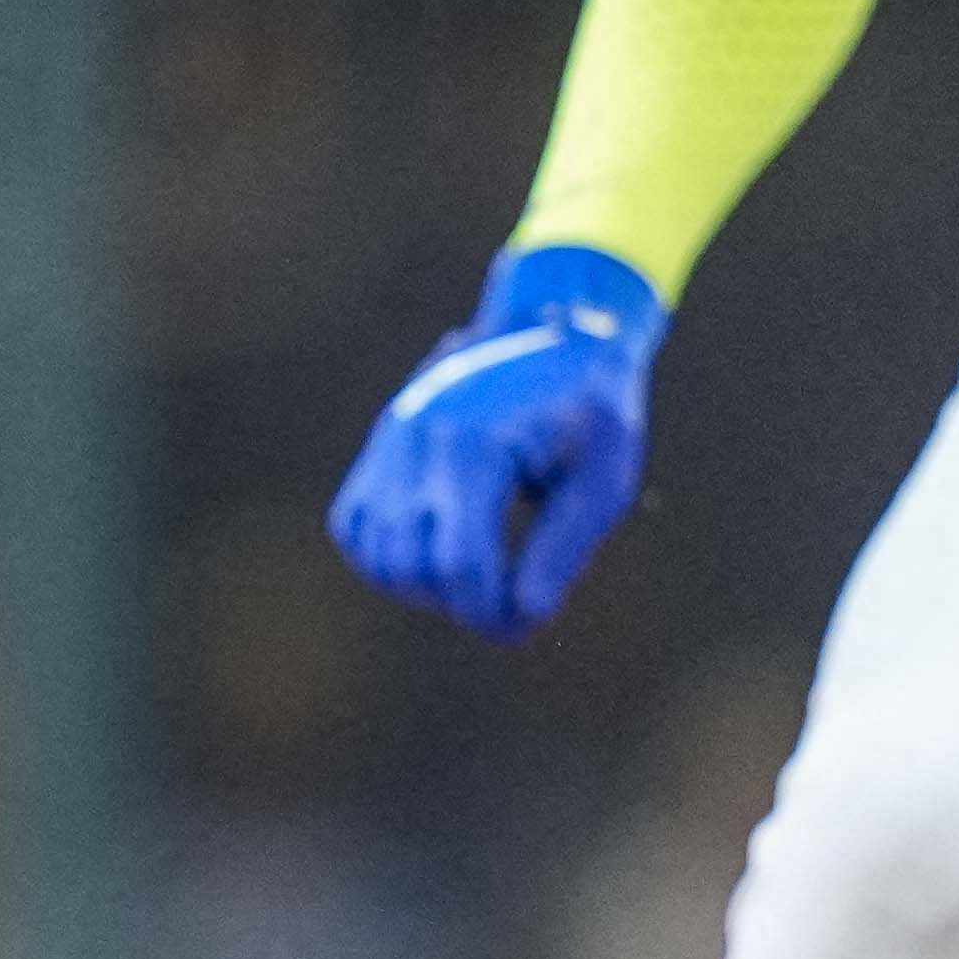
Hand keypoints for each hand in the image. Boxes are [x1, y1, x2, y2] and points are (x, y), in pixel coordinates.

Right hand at [326, 243, 668, 641]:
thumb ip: (564, 547)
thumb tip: (526, 615)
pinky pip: (354, 527)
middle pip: (414, 568)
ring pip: (377, 555)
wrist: (558, 333)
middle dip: (462, 607)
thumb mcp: (604, 478)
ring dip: (424, 589)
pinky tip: (435, 557)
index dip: (491, 613)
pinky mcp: (380, 446)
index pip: (461, 563)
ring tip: (478, 581)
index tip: (527, 625)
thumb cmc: (593, 410)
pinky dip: (385, 559)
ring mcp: (392, 440)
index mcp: (477, 445)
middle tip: (510, 610)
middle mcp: (419, 440)